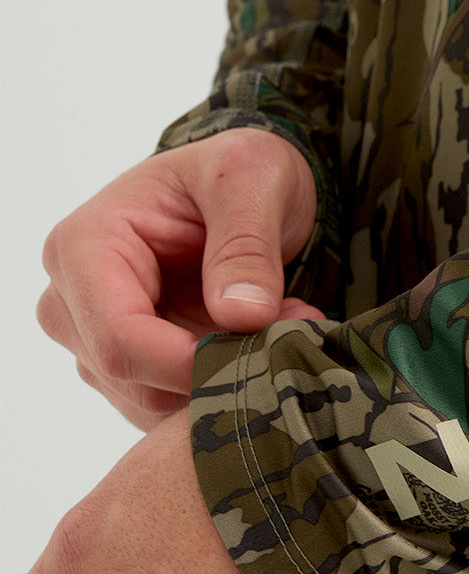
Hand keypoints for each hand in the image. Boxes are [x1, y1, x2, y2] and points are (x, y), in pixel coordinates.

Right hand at [36, 127, 324, 431]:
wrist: (241, 186)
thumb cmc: (237, 171)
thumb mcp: (252, 179)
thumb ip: (246, 245)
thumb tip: (242, 316)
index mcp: (84, 246)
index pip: (120, 338)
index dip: (190, 364)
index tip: (262, 354)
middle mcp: (71, 299)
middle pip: (132, 378)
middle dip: (217, 369)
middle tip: (292, 332)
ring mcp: (94, 337)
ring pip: (152, 400)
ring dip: (225, 378)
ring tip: (284, 326)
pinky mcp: (127, 364)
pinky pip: (168, 402)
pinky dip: (221, 383)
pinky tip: (260, 343)